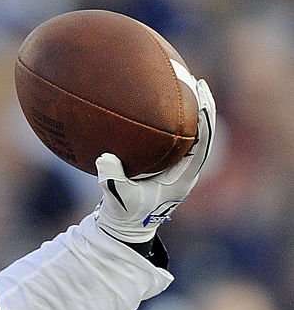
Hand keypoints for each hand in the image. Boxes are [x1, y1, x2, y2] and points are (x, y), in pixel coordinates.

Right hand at [94, 77, 215, 244]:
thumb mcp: (117, 198)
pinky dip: (177, 122)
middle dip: (203, 108)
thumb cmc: (125, 214)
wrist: (128, 227)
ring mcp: (181, 169)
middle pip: (203, 134)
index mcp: (183, 179)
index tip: (201, 98)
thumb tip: (106, 157)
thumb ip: (112, 179)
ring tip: (188, 86)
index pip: (201, 144)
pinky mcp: (171, 167)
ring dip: (193, 112)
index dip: (204, 121)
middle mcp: (187, 171)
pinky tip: (166, 105)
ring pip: (194, 135)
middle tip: (197, 83)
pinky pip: (180, 139)